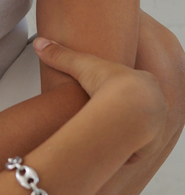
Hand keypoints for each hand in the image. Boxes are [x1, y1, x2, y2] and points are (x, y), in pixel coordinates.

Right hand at [33, 37, 167, 160]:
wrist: (132, 109)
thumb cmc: (112, 83)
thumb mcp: (82, 64)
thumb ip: (61, 55)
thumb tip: (39, 43)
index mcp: (144, 82)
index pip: (135, 85)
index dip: (122, 89)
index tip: (110, 92)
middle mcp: (155, 104)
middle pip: (140, 109)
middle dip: (127, 112)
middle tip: (108, 115)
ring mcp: (154, 126)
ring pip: (140, 131)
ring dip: (127, 134)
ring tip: (108, 137)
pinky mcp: (148, 146)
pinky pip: (137, 151)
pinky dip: (126, 152)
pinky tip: (112, 152)